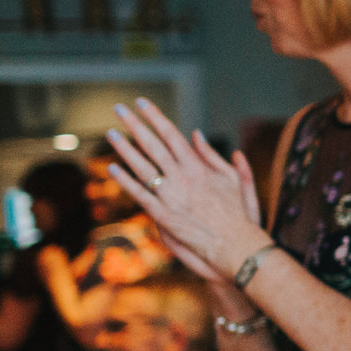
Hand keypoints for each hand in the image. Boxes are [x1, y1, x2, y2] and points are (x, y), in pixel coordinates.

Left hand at [104, 99, 267, 284]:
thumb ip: (213, 156)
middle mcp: (183, 177)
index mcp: (199, 167)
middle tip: (119, 109)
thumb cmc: (240, 215)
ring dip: (125, 148)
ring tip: (111, 132)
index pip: (172, 135)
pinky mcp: (163, 216)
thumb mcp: (236, 179)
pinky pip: (140, 195)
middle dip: (135, 125)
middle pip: (153, 145)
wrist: (237, 247)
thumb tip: (196, 134)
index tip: (142, 103)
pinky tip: (112, 168)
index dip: (155, 117)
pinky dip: (125, 181)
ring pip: (142, 166)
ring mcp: (171, 196)